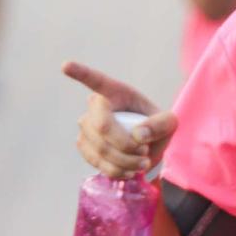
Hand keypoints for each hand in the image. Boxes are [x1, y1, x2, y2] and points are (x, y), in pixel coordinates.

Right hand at [63, 61, 176, 178]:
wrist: (148, 148)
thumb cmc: (156, 127)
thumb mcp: (169, 122)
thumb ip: (160, 125)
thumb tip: (138, 135)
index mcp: (114, 91)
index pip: (95, 80)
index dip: (80, 72)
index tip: (65, 65)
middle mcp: (95, 107)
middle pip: (102, 127)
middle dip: (126, 144)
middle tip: (145, 151)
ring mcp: (86, 127)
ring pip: (100, 148)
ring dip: (125, 161)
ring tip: (143, 162)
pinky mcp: (84, 146)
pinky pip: (97, 162)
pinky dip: (117, 170)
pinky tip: (130, 170)